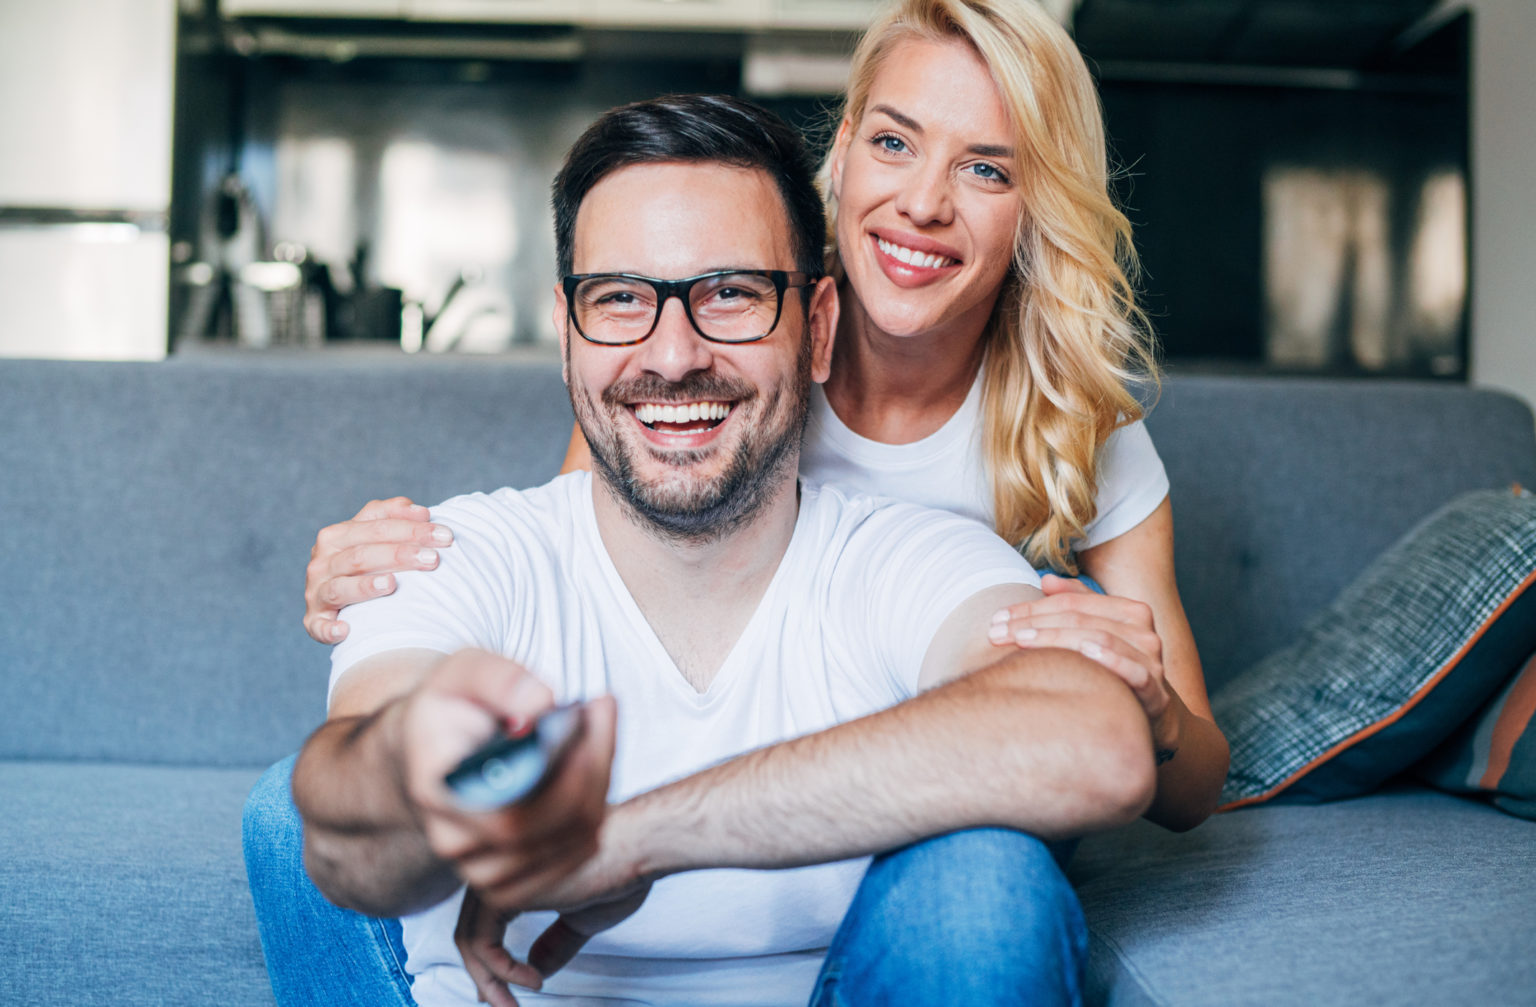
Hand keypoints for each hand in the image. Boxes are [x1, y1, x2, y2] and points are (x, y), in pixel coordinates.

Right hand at [304, 497, 453, 643]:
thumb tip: (422, 512)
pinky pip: (319, 626)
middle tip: (433, 559)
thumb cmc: (365, 563)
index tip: (446, 536)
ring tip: (392, 584)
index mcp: (337, 535)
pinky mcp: (315, 621)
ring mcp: (317, 592)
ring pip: (340, 587)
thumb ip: (393, 516)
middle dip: (400, 554)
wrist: (336, 598)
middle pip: (361, 554)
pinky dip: (330, 629)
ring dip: (366, 586)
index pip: (377, 525)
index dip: (412, 528)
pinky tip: (346, 630)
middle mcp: (323, 561)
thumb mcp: (374, 535)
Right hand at [394, 651, 619, 910]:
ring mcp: (482, 869)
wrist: (433, 750)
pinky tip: (589, 771)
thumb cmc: (451, 709)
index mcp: (437, 790)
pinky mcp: (511, 881)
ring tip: (592, 733)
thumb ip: (499, 679)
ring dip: (600, 782)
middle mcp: (454, 842)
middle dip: (594, 765)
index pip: (511, 816)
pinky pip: (577, 855)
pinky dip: (597, 809)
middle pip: (552, 828)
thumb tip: (542, 704)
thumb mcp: (462, 672)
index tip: (586, 718)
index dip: (565, 780)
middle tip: (600, 710)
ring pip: (574, 840)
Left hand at [455, 877, 652, 1004]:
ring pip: (470, 940)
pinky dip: (501, 971)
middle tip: (498, 1005)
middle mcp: (500, 873)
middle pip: (469, 930)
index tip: (498, 989)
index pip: (482, 920)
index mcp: (517, 874)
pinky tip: (534, 982)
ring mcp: (498, 881)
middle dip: (482, 975)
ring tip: (511, 1005)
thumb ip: (556, 940)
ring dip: (489, 981)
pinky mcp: (502, 894)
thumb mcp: (582, 918)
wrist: (637, 850)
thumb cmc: (619, 872)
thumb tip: (536, 967)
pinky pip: (482, 944)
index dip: (488, 958)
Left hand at [988, 574, 1179, 753]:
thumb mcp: (1098, 633)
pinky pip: (1134, 672)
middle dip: (1033, 623)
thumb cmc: (1117, 670)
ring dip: (1055, 639)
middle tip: (997, 633)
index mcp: (1129, 611)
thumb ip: (1077, 604)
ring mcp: (1151, 661)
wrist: (1155, 718)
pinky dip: (1109, 661)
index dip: (1031, 607)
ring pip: (1098, 639)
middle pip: (1079, 618)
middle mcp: (1143, 631)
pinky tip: (1082, 655)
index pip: (1072, 601)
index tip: (997, 618)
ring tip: (1020, 642)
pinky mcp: (1155, 692)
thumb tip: (1046, 580)